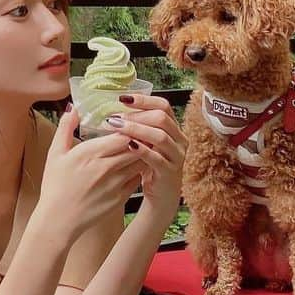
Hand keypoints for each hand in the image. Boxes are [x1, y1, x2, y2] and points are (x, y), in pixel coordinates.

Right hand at [37, 104, 147, 241]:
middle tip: (144, 128)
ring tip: (144, 144)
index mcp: (90, 153)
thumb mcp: (55, 154)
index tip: (131, 119)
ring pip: (140, 161)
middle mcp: (106, 167)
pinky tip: (137, 163)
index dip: (131, 125)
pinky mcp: (121, 197)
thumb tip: (72, 108)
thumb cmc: (55, 186)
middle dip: (142, 135)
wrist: (59, 220)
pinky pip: (138, 178)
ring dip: (144, 152)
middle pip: (136, 146)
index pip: (123, 133)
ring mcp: (116, 183)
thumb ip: (65, 128)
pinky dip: (140, 169)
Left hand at [101, 94, 185, 225]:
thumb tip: (115, 109)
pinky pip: (157, 158)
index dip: (144, 100)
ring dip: (136, 129)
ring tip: (117, 127)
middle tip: (114, 117)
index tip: (122, 98)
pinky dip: (142, 150)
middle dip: (136, 115)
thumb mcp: (146, 143)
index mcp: (173, 129)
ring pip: (160, 136)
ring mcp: (177, 156)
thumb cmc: (149, 166)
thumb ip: (139, 127)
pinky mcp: (170, 172)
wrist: (161, 196)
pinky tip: (128, 146)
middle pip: (162, 118)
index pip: (163, 105)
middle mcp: (179, 140)